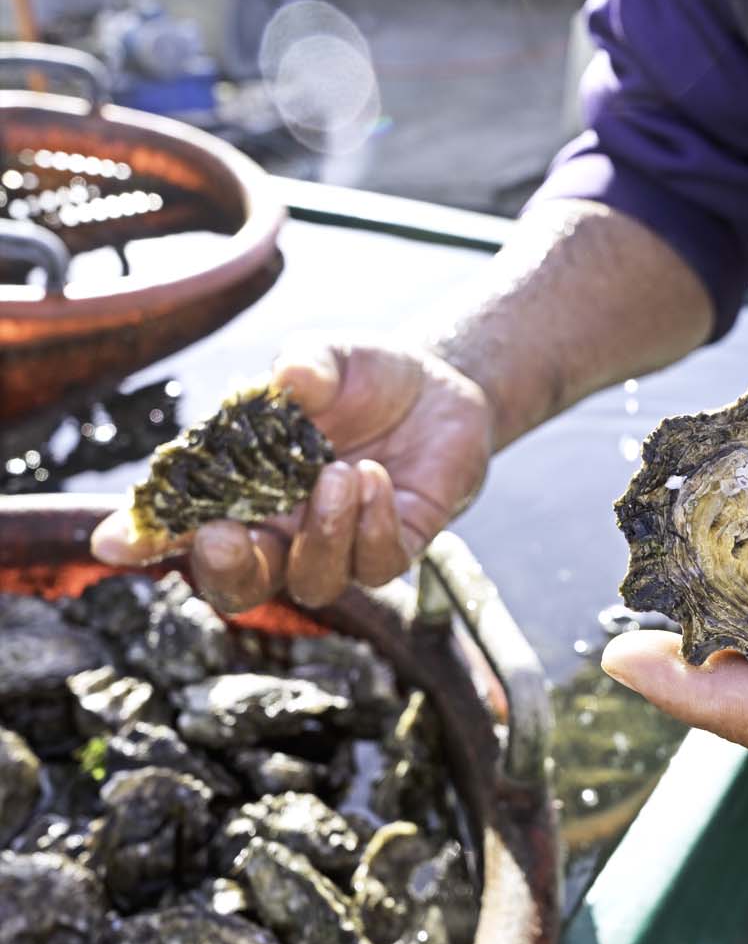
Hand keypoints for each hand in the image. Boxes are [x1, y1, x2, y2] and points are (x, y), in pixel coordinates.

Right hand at [90, 337, 492, 613]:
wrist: (437, 384)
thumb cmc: (362, 378)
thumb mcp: (326, 358)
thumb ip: (304, 365)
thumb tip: (288, 379)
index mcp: (244, 490)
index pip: (185, 525)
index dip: (147, 539)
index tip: (114, 541)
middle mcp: (285, 529)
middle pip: (240, 585)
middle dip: (226, 570)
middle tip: (225, 534)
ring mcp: (340, 545)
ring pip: (313, 583)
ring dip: (321, 533)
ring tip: (339, 472)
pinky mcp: (396, 545)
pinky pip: (377, 565)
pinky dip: (372, 525)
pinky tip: (374, 476)